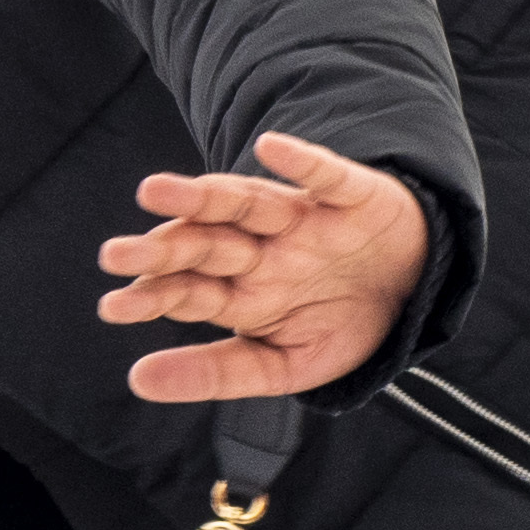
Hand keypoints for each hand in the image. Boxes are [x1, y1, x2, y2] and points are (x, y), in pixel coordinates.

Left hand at [98, 125, 432, 403]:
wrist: (417, 294)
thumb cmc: (342, 326)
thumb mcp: (282, 367)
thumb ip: (214, 373)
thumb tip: (138, 380)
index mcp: (244, 291)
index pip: (188, 290)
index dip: (151, 296)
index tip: (112, 307)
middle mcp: (264, 250)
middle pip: (205, 243)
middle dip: (163, 248)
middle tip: (114, 254)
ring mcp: (303, 220)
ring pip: (246, 202)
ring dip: (204, 196)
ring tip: (156, 191)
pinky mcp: (351, 196)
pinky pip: (324, 175)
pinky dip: (301, 162)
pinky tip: (271, 149)